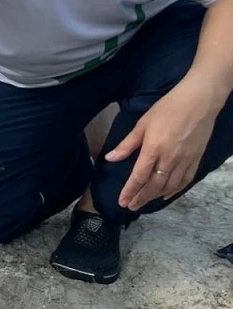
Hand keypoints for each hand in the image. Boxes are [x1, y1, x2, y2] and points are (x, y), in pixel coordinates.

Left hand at [106, 80, 218, 211]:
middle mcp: (170, 158)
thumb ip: (127, 144)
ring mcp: (185, 160)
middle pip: (154, 185)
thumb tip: (110, 158)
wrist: (199, 101)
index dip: (130, 191)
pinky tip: (167, 194)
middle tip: (131, 206)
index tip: (122, 202)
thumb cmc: (167, 109)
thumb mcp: (142, 124)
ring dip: (156, 196)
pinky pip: (186, 180)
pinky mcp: (196, 158)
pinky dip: (175, 190)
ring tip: (144, 202)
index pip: (139, 176)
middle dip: (141, 198)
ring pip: (170, 186)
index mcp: (153, 149)